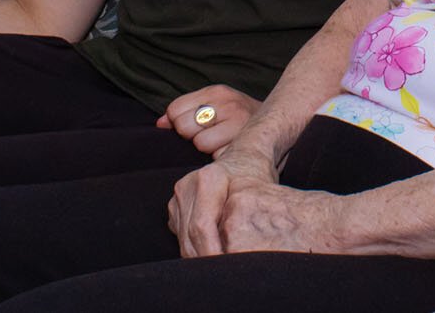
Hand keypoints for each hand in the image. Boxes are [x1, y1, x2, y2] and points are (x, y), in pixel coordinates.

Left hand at [156, 83, 260, 155]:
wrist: (283, 125)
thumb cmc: (241, 119)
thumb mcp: (215, 106)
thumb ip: (185, 111)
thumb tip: (159, 124)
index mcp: (217, 92)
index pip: (175, 109)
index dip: (178, 123)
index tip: (194, 128)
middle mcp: (228, 103)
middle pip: (183, 126)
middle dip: (192, 136)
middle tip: (210, 137)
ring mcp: (239, 123)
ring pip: (200, 144)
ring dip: (208, 150)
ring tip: (221, 145)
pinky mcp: (247, 144)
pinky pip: (218, 158)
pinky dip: (222, 159)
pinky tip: (232, 153)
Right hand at [166, 162, 335, 258]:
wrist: (244, 156)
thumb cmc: (256, 176)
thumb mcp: (258, 194)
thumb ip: (246, 221)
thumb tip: (244, 253)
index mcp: (208, 179)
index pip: (202, 227)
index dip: (210, 253)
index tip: (225, 269)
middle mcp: (187, 186)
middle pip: (190, 236)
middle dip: (205, 259)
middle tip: (223, 278)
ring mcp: (178, 196)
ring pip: (184, 239)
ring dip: (198, 257)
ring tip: (219, 271)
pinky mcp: (175, 207)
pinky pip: (182, 235)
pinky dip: (195, 249)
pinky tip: (211, 257)